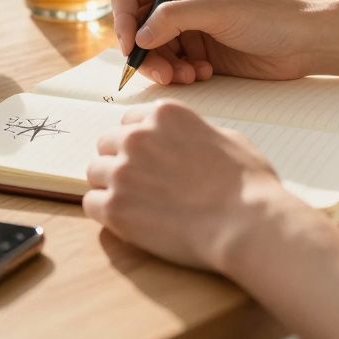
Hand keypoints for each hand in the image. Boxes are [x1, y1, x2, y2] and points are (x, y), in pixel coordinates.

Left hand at [83, 99, 303, 270]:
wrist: (245, 224)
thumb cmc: (247, 185)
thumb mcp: (227, 139)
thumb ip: (193, 132)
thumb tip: (183, 140)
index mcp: (164, 114)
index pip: (129, 121)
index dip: (138, 142)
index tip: (147, 158)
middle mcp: (137, 136)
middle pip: (107, 144)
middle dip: (120, 161)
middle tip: (141, 184)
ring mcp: (122, 171)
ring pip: (95, 172)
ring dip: (111, 186)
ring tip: (137, 205)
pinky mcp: (115, 207)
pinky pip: (91, 204)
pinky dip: (106, 212)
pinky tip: (129, 220)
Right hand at [110, 0, 316, 84]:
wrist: (302, 43)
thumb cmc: (268, 16)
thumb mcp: (218, 11)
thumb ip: (174, 19)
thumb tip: (138, 37)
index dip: (121, 19)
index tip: (129, 46)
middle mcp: (178, 1)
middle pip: (136, 28)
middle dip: (144, 52)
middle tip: (162, 73)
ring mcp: (187, 29)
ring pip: (151, 52)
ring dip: (164, 68)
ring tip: (188, 76)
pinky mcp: (198, 53)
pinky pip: (171, 66)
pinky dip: (180, 74)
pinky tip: (203, 74)